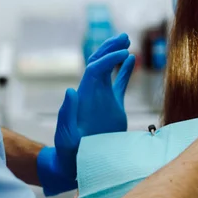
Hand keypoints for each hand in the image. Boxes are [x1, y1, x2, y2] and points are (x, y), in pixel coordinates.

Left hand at [37, 33, 135, 195]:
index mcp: (83, 95)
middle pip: (100, 62)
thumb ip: (67, 113)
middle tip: (124, 36)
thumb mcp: (65, 134)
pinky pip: (119, 84)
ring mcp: (102, 97)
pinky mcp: (112, 105)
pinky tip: (131, 60)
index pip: (95, 69)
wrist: (76, 161)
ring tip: (127, 40)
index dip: (108, 58)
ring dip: (117, 54)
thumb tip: (70, 90)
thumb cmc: (68, 150)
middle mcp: (92, 92)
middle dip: (110, 48)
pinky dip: (125, 72)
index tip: (123, 53)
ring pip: (109, 69)